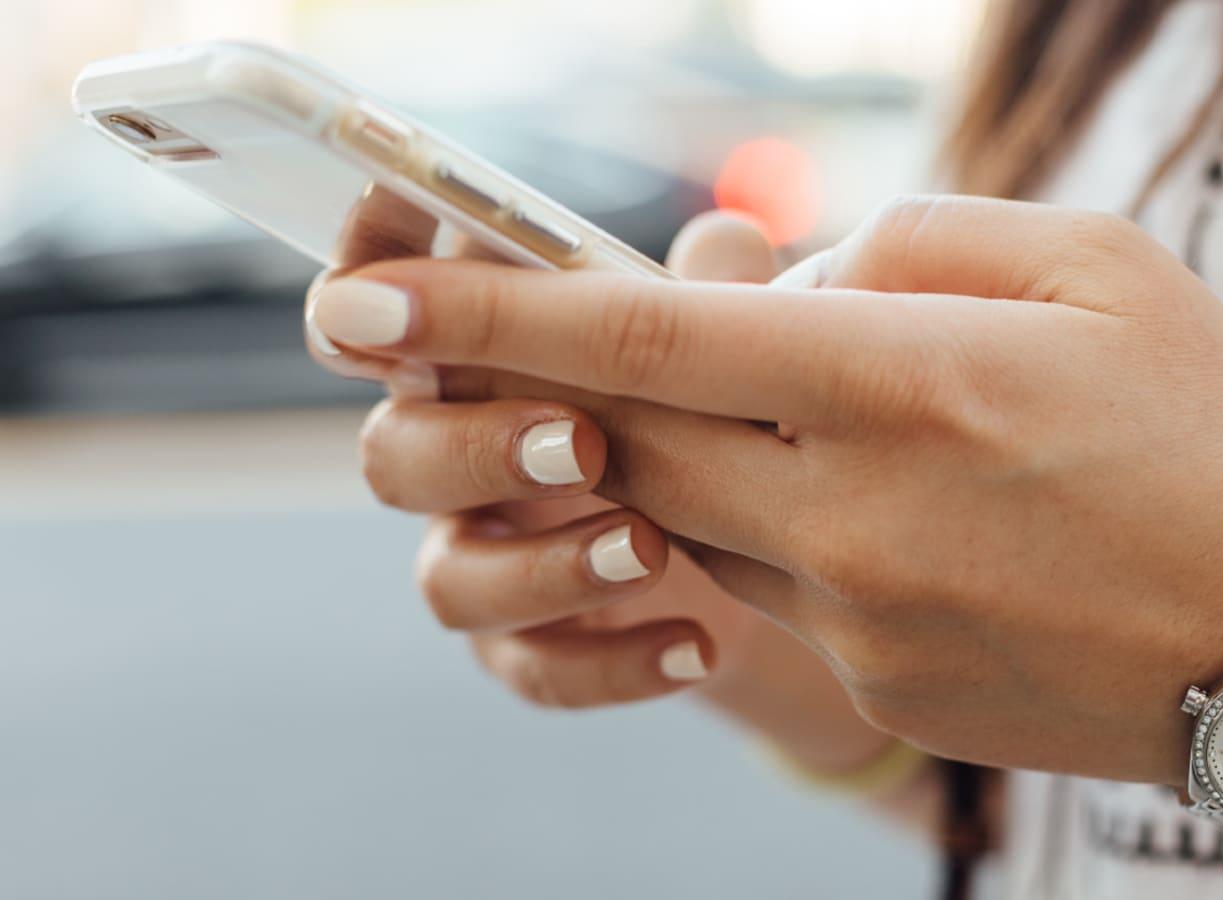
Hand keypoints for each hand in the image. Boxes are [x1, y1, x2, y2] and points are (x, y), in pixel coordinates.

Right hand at [305, 210, 817, 711]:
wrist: (772, 552)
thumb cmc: (717, 407)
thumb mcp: (726, 342)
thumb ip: (714, 292)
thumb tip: (727, 241)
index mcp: (477, 357)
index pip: (382, 311)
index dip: (365, 280)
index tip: (391, 275)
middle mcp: (456, 455)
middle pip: (392, 454)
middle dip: (476, 447)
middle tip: (583, 441)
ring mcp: (486, 557)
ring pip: (448, 580)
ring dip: (543, 566)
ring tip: (652, 548)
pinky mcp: (530, 646)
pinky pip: (534, 669)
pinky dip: (612, 662)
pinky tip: (696, 645)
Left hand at [310, 195, 1222, 784]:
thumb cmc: (1214, 428)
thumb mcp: (1092, 265)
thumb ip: (909, 242)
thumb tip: (780, 276)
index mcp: (910, 380)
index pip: (645, 337)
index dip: (487, 312)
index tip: (364, 302)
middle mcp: (858, 511)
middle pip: (629, 438)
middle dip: (558, 386)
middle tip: (534, 343)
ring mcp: (861, 618)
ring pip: (692, 517)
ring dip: (695, 452)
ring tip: (811, 414)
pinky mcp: (877, 685)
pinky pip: (773, 588)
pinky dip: (782, 526)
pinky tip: (895, 509)